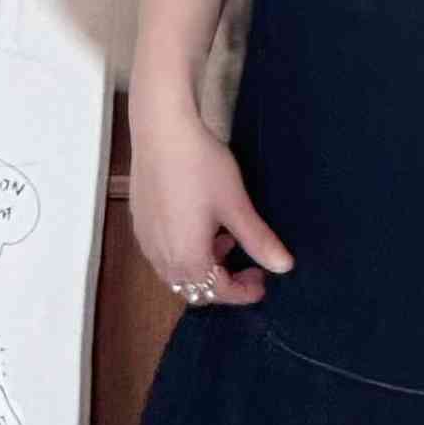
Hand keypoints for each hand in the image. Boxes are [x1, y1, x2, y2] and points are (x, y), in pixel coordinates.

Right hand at [129, 94, 294, 307]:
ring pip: (176, 273)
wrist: (161, 131)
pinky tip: (199, 224)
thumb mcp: (236, 205)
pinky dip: (185, 252)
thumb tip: (284, 267)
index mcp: (187, 258)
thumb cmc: (200, 166)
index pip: (217, 292)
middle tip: (248, 264)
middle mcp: (161, 257)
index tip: (263, 279)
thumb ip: (259, 240)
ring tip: (225, 239)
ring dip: (203, 267)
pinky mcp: (139, 223)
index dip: (243, 292)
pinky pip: (163, 254)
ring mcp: (146, 240)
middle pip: (193, 290)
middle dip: (223, 283)